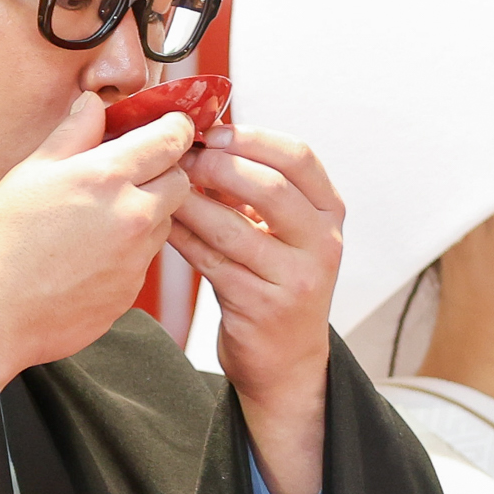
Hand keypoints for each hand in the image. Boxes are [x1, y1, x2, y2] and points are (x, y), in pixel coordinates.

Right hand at [0, 91, 195, 386]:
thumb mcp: (30, 172)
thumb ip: (72, 134)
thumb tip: (95, 103)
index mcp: (106, 178)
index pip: (169, 140)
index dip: (175, 127)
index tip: (171, 124)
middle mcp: (132, 217)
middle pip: (180, 182)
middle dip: (165, 170)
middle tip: (133, 168)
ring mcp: (135, 259)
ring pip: (164, 222)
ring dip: (147, 210)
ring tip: (100, 213)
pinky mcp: (131, 291)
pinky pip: (144, 259)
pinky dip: (129, 248)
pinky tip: (89, 251)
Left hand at [171, 127, 344, 493]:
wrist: (287, 361)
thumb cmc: (277, 282)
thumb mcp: (286, 232)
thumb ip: (258, 189)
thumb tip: (204, 138)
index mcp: (329, 214)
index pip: (299, 157)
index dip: (252, 137)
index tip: (214, 132)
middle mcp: (322, 244)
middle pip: (271, 186)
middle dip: (218, 165)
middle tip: (182, 157)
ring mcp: (295, 278)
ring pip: (232, 225)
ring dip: (190, 201)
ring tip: (165, 187)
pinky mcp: (261, 306)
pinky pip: (210, 259)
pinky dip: (182, 236)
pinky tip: (164, 224)